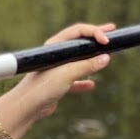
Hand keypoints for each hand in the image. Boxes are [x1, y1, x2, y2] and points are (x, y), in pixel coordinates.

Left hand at [0, 21, 114, 129]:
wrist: (27, 107)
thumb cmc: (43, 86)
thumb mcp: (68, 73)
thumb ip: (87, 65)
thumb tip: (106, 58)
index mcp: (55, 46)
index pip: (78, 32)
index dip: (94, 32)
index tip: (108, 40)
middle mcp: (56, 55)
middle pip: (80, 43)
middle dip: (95, 37)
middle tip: (111, 31)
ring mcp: (57, 69)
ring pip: (79, 61)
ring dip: (92, 58)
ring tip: (107, 54)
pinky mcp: (57, 84)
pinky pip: (74, 80)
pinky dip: (83, 81)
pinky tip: (92, 85)